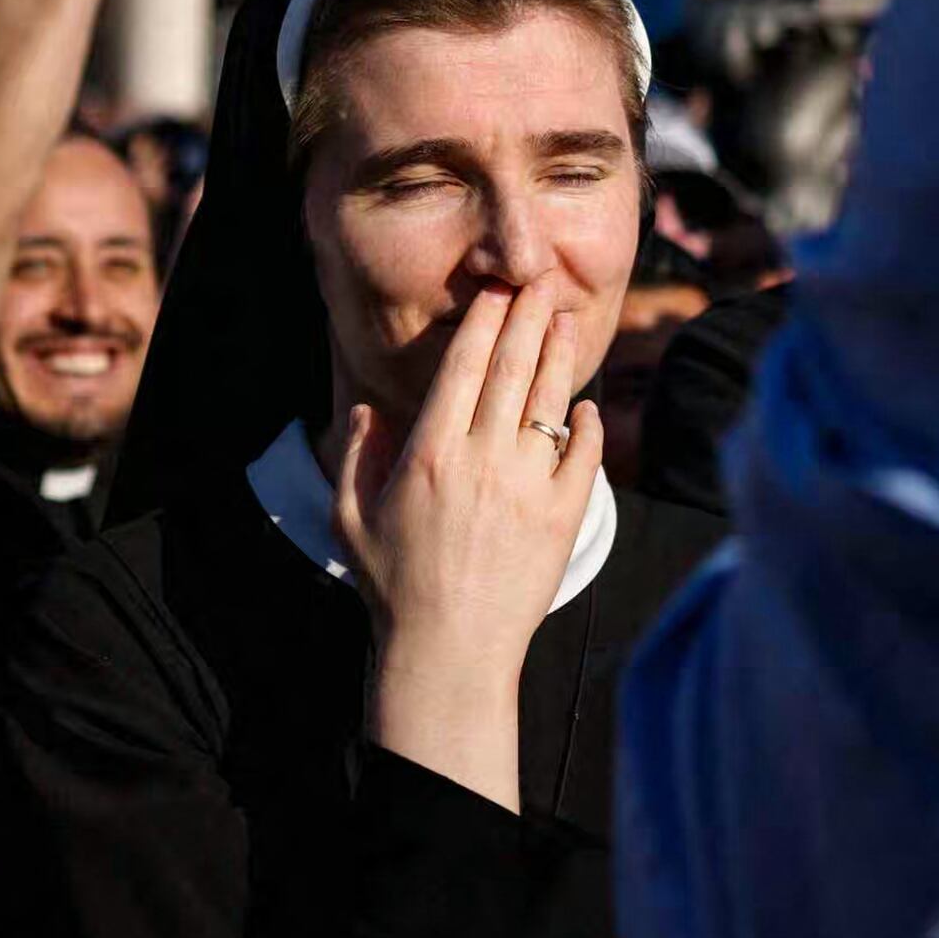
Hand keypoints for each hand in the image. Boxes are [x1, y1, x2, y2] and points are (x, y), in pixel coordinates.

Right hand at [334, 284, 601, 678]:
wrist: (450, 654)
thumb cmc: (393, 589)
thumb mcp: (351, 519)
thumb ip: (355, 456)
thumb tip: (367, 407)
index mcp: (428, 454)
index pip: (461, 368)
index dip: (481, 323)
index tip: (494, 292)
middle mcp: (480, 460)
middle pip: (510, 370)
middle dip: (526, 318)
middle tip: (539, 283)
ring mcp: (526, 487)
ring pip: (548, 402)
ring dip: (558, 355)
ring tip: (564, 321)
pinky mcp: (561, 517)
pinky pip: (583, 456)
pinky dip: (588, 424)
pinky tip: (585, 405)